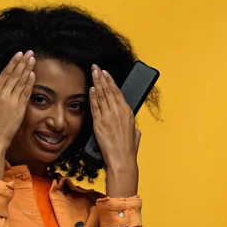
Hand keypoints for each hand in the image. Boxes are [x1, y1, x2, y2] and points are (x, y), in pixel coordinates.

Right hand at [0, 51, 35, 150]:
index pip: (5, 74)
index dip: (13, 63)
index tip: (19, 54)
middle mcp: (3, 95)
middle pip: (15, 75)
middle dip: (23, 62)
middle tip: (30, 52)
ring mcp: (13, 102)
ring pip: (22, 82)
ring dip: (28, 70)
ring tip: (33, 59)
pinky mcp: (20, 110)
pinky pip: (26, 93)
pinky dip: (30, 83)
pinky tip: (33, 74)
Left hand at [89, 64, 140, 196]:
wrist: (122, 159)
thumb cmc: (128, 149)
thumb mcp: (135, 134)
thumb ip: (132, 126)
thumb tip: (131, 125)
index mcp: (128, 113)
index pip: (118, 93)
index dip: (111, 81)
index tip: (105, 73)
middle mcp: (118, 112)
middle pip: (108, 91)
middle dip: (101, 77)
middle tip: (96, 67)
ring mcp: (108, 117)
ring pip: (101, 96)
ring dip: (96, 83)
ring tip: (92, 73)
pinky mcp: (99, 124)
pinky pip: (95, 107)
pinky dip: (92, 97)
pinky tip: (90, 89)